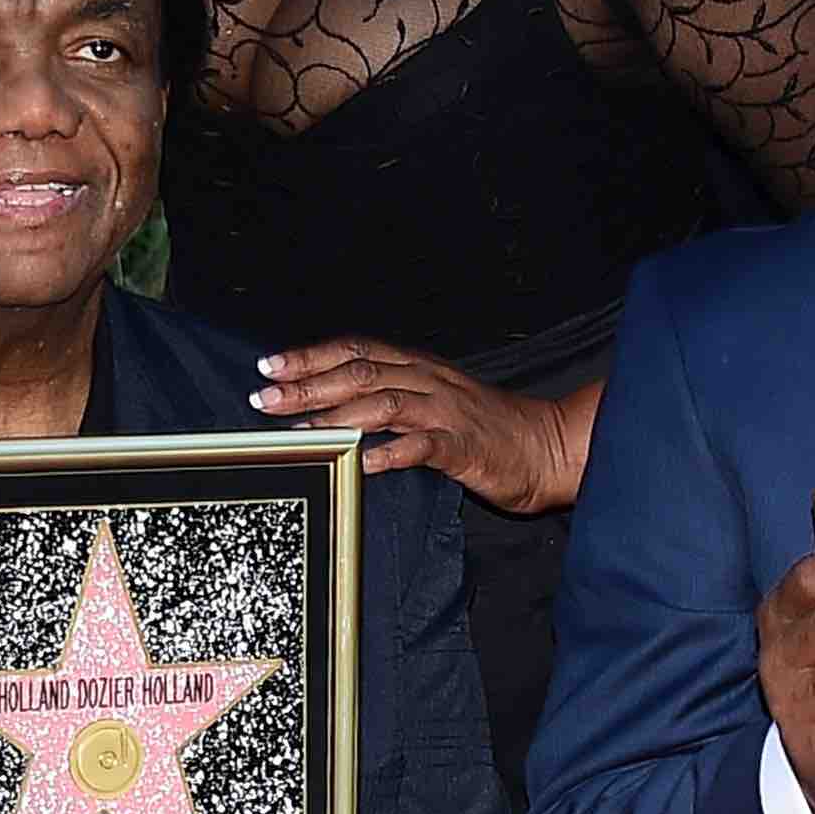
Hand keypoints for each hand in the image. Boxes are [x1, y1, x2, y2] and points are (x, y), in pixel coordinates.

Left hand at [251, 342, 590, 516]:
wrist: (547, 446)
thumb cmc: (486, 429)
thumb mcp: (434, 402)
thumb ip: (389, 400)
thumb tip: (331, 409)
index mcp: (418, 368)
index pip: (355, 350)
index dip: (310, 356)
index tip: (270, 366)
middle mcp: (428, 381)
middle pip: (359, 372)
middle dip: (308, 385)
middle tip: (267, 397)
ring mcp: (446, 412)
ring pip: (383, 402)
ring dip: (337, 415)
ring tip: (302, 431)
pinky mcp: (463, 446)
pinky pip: (421, 445)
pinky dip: (389, 452)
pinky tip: (361, 462)